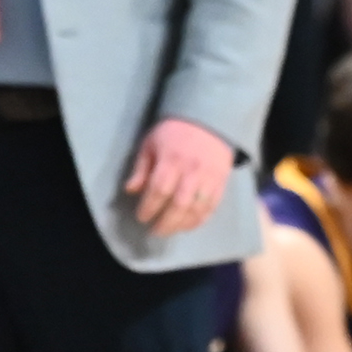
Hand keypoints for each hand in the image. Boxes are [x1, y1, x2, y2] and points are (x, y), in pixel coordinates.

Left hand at [126, 117, 234, 234]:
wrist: (208, 120)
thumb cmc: (173, 132)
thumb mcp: (151, 143)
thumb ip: (141, 168)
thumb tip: (130, 190)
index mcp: (172, 159)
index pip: (159, 189)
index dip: (149, 207)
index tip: (141, 217)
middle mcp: (192, 171)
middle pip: (179, 204)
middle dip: (165, 222)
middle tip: (154, 231)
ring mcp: (209, 178)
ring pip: (196, 209)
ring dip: (181, 224)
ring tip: (168, 231)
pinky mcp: (221, 183)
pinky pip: (211, 207)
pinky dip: (199, 220)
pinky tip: (187, 226)